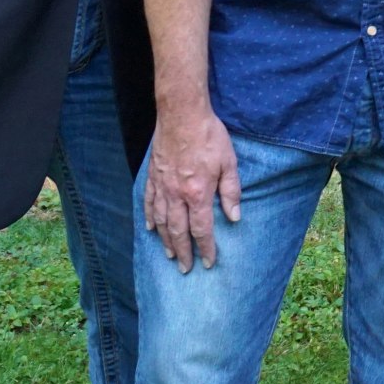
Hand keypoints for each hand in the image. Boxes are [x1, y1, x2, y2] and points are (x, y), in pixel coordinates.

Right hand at [144, 107, 241, 272]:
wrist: (182, 115)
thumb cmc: (209, 137)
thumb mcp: (228, 163)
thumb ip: (230, 192)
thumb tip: (235, 217)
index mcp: (197, 194)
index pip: (201, 229)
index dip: (206, 248)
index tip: (209, 262)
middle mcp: (176, 195)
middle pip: (178, 231)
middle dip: (183, 252)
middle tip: (185, 269)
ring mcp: (162, 186)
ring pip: (161, 221)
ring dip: (165, 241)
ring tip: (170, 255)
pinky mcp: (153, 176)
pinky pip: (149, 203)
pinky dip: (149, 218)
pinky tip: (151, 229)